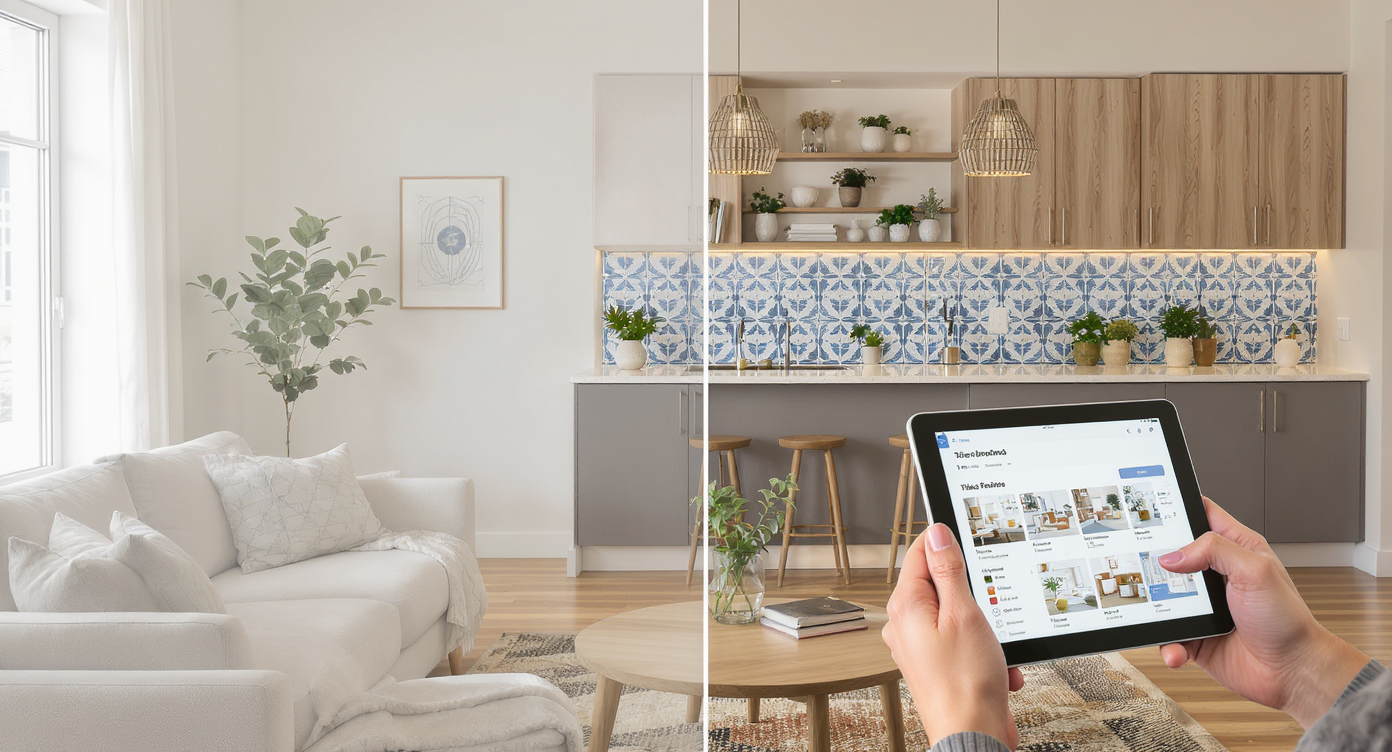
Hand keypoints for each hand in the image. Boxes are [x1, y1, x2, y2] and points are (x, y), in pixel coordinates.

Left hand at [883, 523, 1023, 747]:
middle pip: (943, 584)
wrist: (973, 735)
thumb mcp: (964, 613)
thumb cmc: (965, 684)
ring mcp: (922, 645)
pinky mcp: (939, 664)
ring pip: (961, 615)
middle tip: (989, 611)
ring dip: (987, 629)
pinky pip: (966, 643)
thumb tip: (937, 534)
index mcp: (906, 605)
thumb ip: (949, 570)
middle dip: (976, 595)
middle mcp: (907, 624)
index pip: (921, 552)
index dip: (948, 544)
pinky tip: (997, 668)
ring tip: (994, 648)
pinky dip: (987, 652)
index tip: (971, 544)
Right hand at [1158, 497, 1368, 727]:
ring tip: (1159, 613)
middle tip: (1144, 564)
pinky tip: (1177, 649)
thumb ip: (1214, 550)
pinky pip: (1169, 635)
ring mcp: (1204, 606)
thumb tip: (1173, 556)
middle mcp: (1217, 575)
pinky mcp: (1196, 634)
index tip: (1152, 507)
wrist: (1291, 671)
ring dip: (1157, 607)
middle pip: (1173, 555)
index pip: (1202, 515)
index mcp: (1235, 549)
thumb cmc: (1287, 620)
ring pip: (1164, 596)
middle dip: (1154, 560)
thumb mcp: (1256, 571)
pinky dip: (1168, 644)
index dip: (1179, 508)